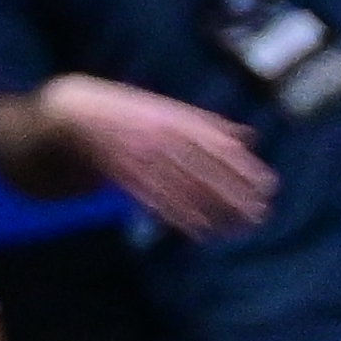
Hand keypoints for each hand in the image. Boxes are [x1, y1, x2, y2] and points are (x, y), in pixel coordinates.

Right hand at [40, 72, 277, 240]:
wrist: (72, 112)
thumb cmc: (130, 114)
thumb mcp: (168, 110)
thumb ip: (207, 124)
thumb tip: (250, 137)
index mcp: (176, 118)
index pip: (218, 145)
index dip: (245, 167)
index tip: (269, 187)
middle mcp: (160, 135)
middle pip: (204, 169)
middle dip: (233, 194)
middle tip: (258, 215)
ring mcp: (139, 153)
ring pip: (181, 187)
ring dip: (211, 210)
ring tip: (235, 229)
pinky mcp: (121, 172)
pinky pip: (153, 198)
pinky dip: (178, 216)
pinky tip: (200, 230)